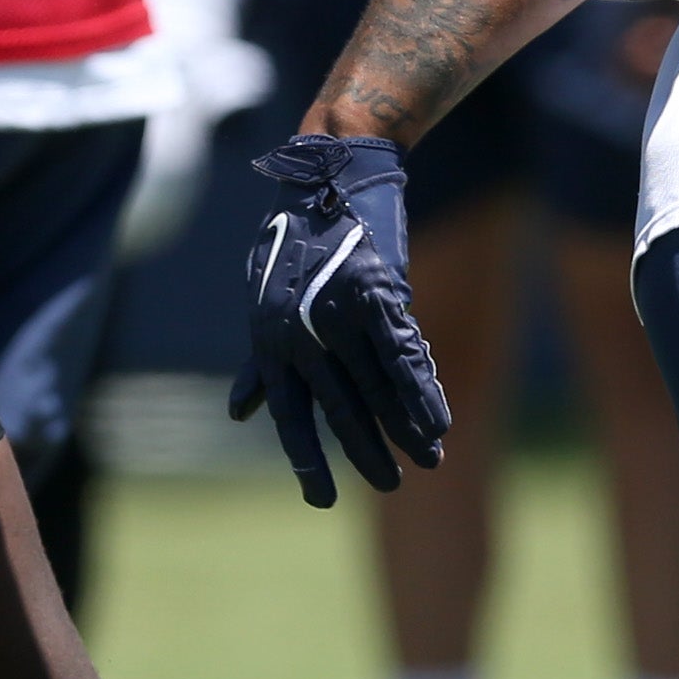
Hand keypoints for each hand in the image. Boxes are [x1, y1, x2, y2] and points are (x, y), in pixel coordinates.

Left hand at [227, 133, 449, 508]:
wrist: (328, 178)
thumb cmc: (293, 244)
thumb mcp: (263, 304)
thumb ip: (260, 364)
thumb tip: (240, 413)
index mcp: (271, 342)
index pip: (289, 415)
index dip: (305, 459)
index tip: (320, 499)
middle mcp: (302, 333)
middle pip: (340, 408)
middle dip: (366, 451)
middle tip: (389, 486)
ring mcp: (340, 312)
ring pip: (378, 386)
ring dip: (405, 428)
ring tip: (427, 460)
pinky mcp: (377, 291)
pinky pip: (403, 354)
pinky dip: (422, 390)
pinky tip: (438, 420)